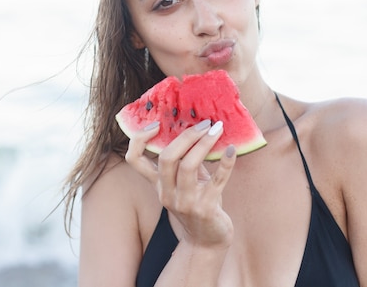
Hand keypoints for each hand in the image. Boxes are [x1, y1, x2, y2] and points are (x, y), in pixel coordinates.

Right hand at [125, 119, 236, 248]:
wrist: (207, 242)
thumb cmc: (197, 205)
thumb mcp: (185, 183)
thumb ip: (185, 160)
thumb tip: (196, 128)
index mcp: (158, 184)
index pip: (134, 160)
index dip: (139, 139)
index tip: (155, 123)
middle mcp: (167, 193)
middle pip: (167, 158)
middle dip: (186, 136)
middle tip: (204, 123)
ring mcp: (185, 203)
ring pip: (188, 167)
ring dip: (204, 144)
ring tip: (217, 130)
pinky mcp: (206, 209)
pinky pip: (216, 181)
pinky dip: (225, 163)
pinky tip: (231, 150)